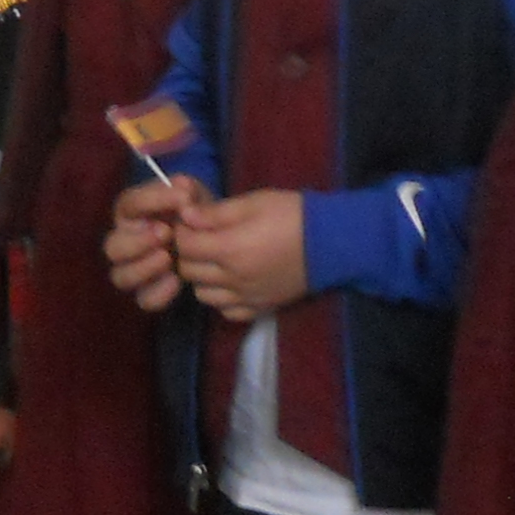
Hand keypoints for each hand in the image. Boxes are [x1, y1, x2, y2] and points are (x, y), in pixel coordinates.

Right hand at [109, 177, 203, 310]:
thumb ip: (186, 190)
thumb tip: (183, 191)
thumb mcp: (193, 195)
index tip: (181, 198)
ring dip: (142, 268)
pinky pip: (144, 300)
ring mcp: (134, 270)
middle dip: (136, 242)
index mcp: (131, 213)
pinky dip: (158, 293)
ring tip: (168, 258)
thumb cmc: (194, 213)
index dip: (151, 200)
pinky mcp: (149, 292)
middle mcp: (125, 242)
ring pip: (120, 277)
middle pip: (112, 247)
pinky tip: (176, 280)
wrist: (211, 242)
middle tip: (165, 233)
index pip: (128, 204)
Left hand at [174, 189, 306, 319]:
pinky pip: (226, 311)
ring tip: (215, 260)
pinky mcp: (260, 308)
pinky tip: (230, 281)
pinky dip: (221, 298)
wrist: (332, 242)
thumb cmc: (292, 214)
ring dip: (202, 277)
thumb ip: (215, 212)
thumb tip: (184, 215)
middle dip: (188, 252)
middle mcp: (233, 279)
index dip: (181, 231)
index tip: (191, 222)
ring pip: (202, 294)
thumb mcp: (253, 202)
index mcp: (230, 249)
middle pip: (188, 271)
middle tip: (200, 238)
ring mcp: (246, 298)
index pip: (184, 246)